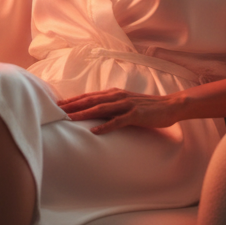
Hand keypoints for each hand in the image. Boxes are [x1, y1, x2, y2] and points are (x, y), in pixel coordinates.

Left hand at [57, 88, 184, 132]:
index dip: (73, 100)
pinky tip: (95, 131)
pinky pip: (118, 121)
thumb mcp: (125, 103)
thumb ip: (112, 106)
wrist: (168, 106)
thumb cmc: (146, 107)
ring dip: (84, 114)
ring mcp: (126, 105)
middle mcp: (117, 96)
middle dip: (73, 105)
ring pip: (100, 109)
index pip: (89, 96)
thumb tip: (96, 111)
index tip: (59, 104)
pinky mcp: (135, 115)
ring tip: (69, 118)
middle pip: (91, 100)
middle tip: (57, 110)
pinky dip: (106, 126)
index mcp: (113, 93)